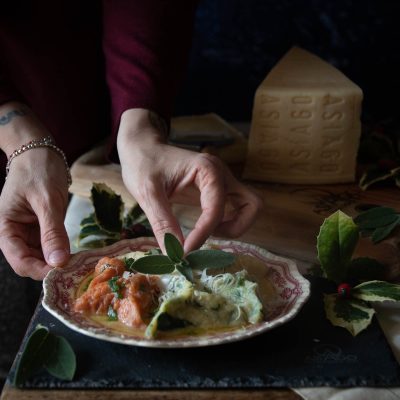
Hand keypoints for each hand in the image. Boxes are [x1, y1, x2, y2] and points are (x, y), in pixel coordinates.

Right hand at [0, 104, 69, 279]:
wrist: (40, 151)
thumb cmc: (38, 170)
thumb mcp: (47, 200)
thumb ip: (52, 231)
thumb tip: (58, 261)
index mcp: (6, 227)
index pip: (19, 260)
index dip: (39, 270)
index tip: (63, 273)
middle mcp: (16, 233)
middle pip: (30, 262)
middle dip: (50, 268)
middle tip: (75, 271)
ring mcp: (30, 231)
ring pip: (42, 256)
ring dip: (58, 261)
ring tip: (79, 264)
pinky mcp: (43, 227)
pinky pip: (51, 245)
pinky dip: (62, 250)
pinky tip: (77, 253)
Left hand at [117, 109, 262, 252]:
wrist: (143, 149)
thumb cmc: (143, 164)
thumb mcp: (147, 193)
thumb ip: (163, 223)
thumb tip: (174, 254)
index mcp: (206, 169)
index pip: (216, 208)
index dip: (203, 234)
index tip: (184, 252)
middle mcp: (221, 173)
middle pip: (251, 204)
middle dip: (234, 228)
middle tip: (206, 237)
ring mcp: (223, 180)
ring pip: (250, 205)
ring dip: (236, 225)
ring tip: (208, 232)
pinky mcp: (218, 188)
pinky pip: (237, 207)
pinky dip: (229, 221)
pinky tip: (207, 227)